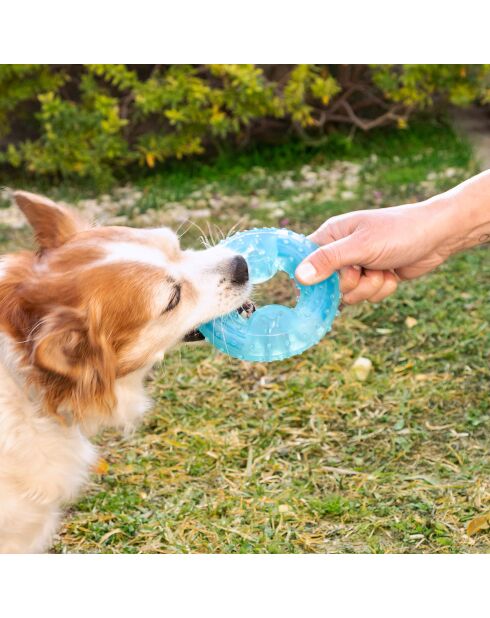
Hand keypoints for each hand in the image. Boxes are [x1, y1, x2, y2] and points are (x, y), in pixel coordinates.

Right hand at [295, 200, 455, 303]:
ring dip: (370, 287)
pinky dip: (382, 288)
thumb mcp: (361, 246)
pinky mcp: (373, 277)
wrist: (439, 235)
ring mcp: (358, 266)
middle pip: (329, 285)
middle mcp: (341, 251)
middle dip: (351, 284)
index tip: (326, 282)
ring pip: (350, 295)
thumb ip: (329, 260)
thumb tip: (299, 277)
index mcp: (331, 235)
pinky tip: (392, 273)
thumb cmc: (399, 232)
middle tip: (364, 269)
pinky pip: (368, 295)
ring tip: (383, 269)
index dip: (312, 276)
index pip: (305, 261)